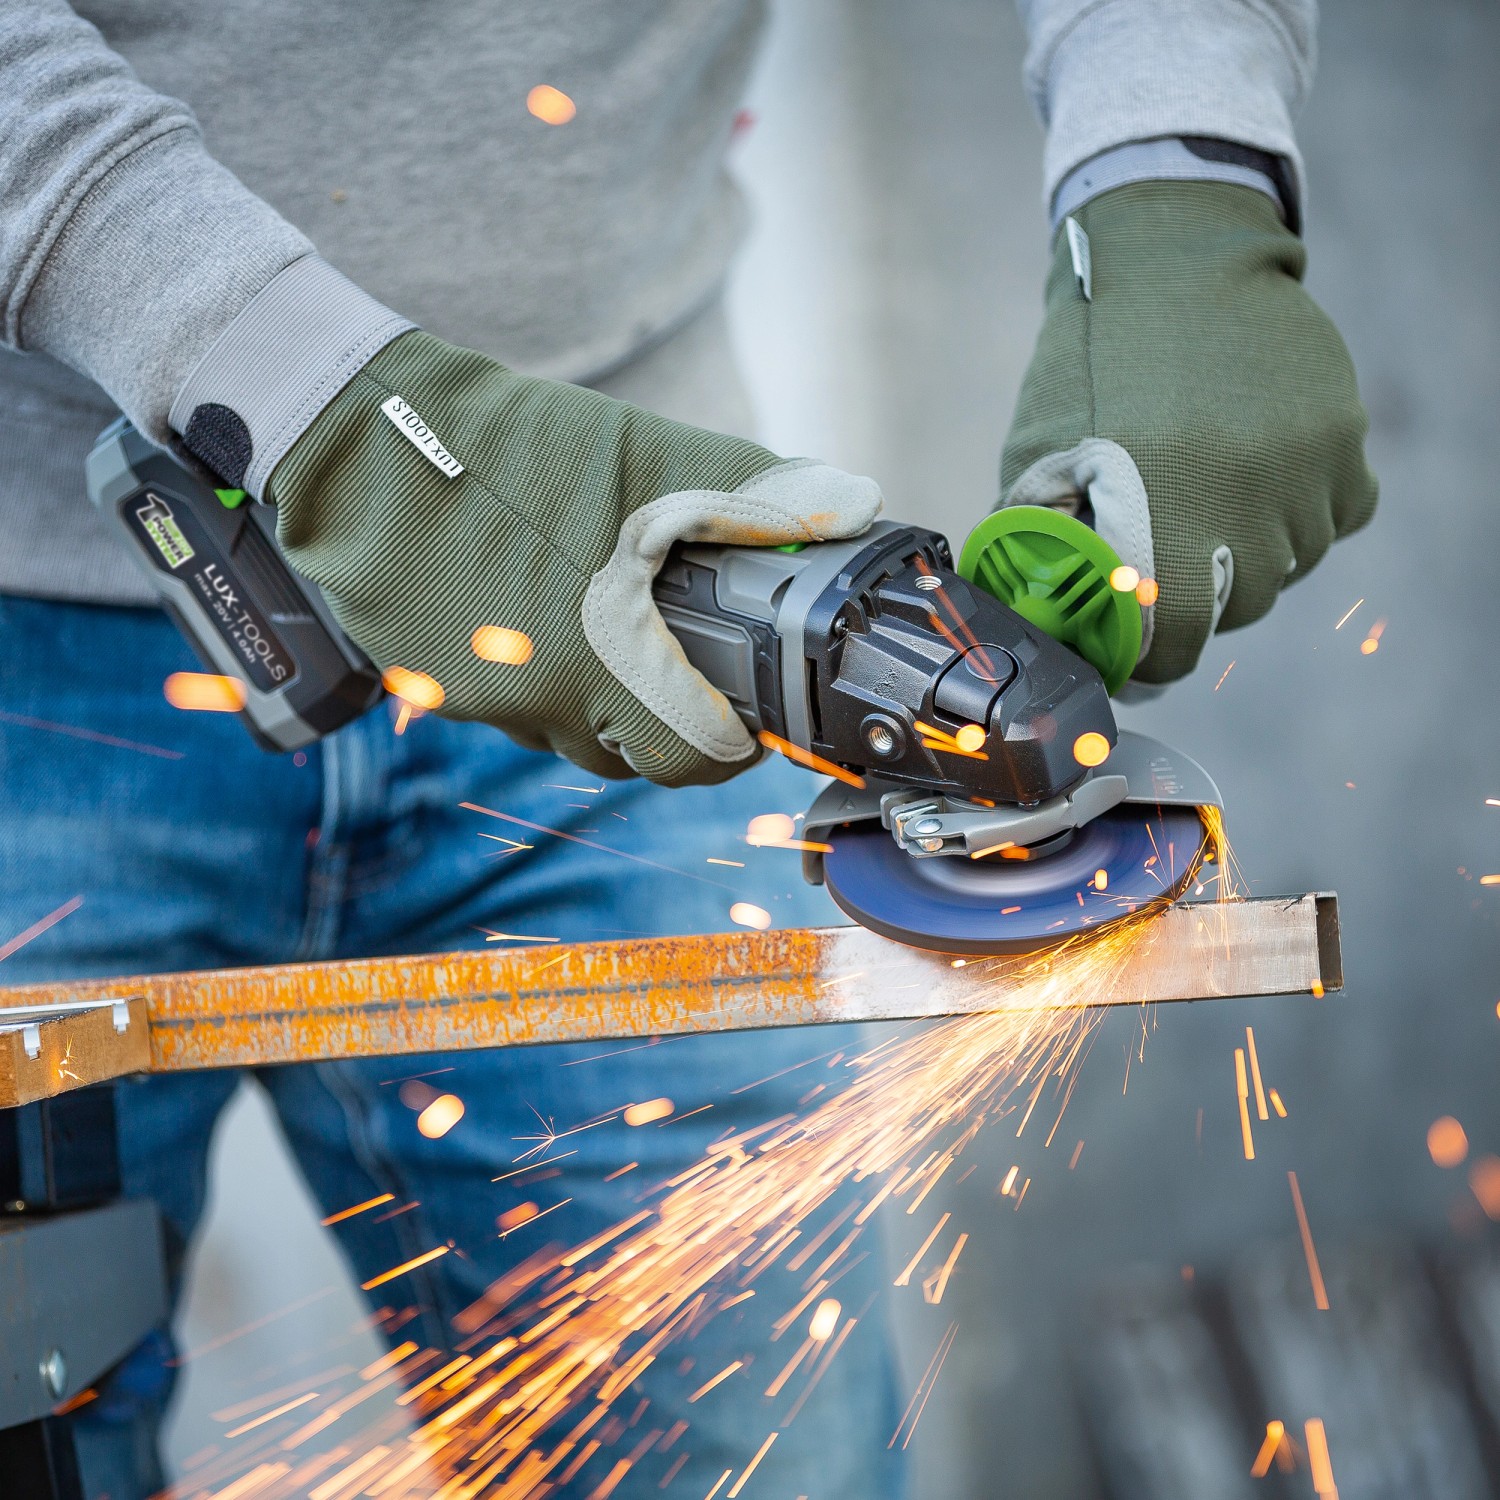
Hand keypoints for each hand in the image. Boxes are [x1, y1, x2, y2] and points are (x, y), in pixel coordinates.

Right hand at [269, 331, 880, 783]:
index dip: (726, 743)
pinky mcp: (438, 688)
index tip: (737, 714)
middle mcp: (549, 699)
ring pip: (567, 730)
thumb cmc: (514, 449)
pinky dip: (535, 670)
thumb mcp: (649, 457)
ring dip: (595, 692)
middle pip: (630, 751)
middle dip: (663, 714)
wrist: (362, 442)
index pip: (693, 759)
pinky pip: (510, 705)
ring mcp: (488, 702)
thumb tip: (855, 505)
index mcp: (614, 654)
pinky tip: (532, 607)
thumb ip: (757, 495)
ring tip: (596, 613)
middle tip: (672, 655)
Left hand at [1000, 180, 1376, 683]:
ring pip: (1290, 565)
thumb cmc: (1089, 365)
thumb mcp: (1036, 457)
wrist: (1172, 258)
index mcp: (1155, 517)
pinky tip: (1259, 467)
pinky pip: (1337, 515)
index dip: (1151, 653)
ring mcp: (1302, 473)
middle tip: (1165, 546)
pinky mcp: (1344, 439)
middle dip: (1196, 595)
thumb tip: (1055, 622)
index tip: (1135, 641)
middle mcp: (1240, 505)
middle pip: (1234, 608)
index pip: (1174, 642)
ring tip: (1207, 488)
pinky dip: (1303, 508)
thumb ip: (1044, 547)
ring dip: (1251, 549)